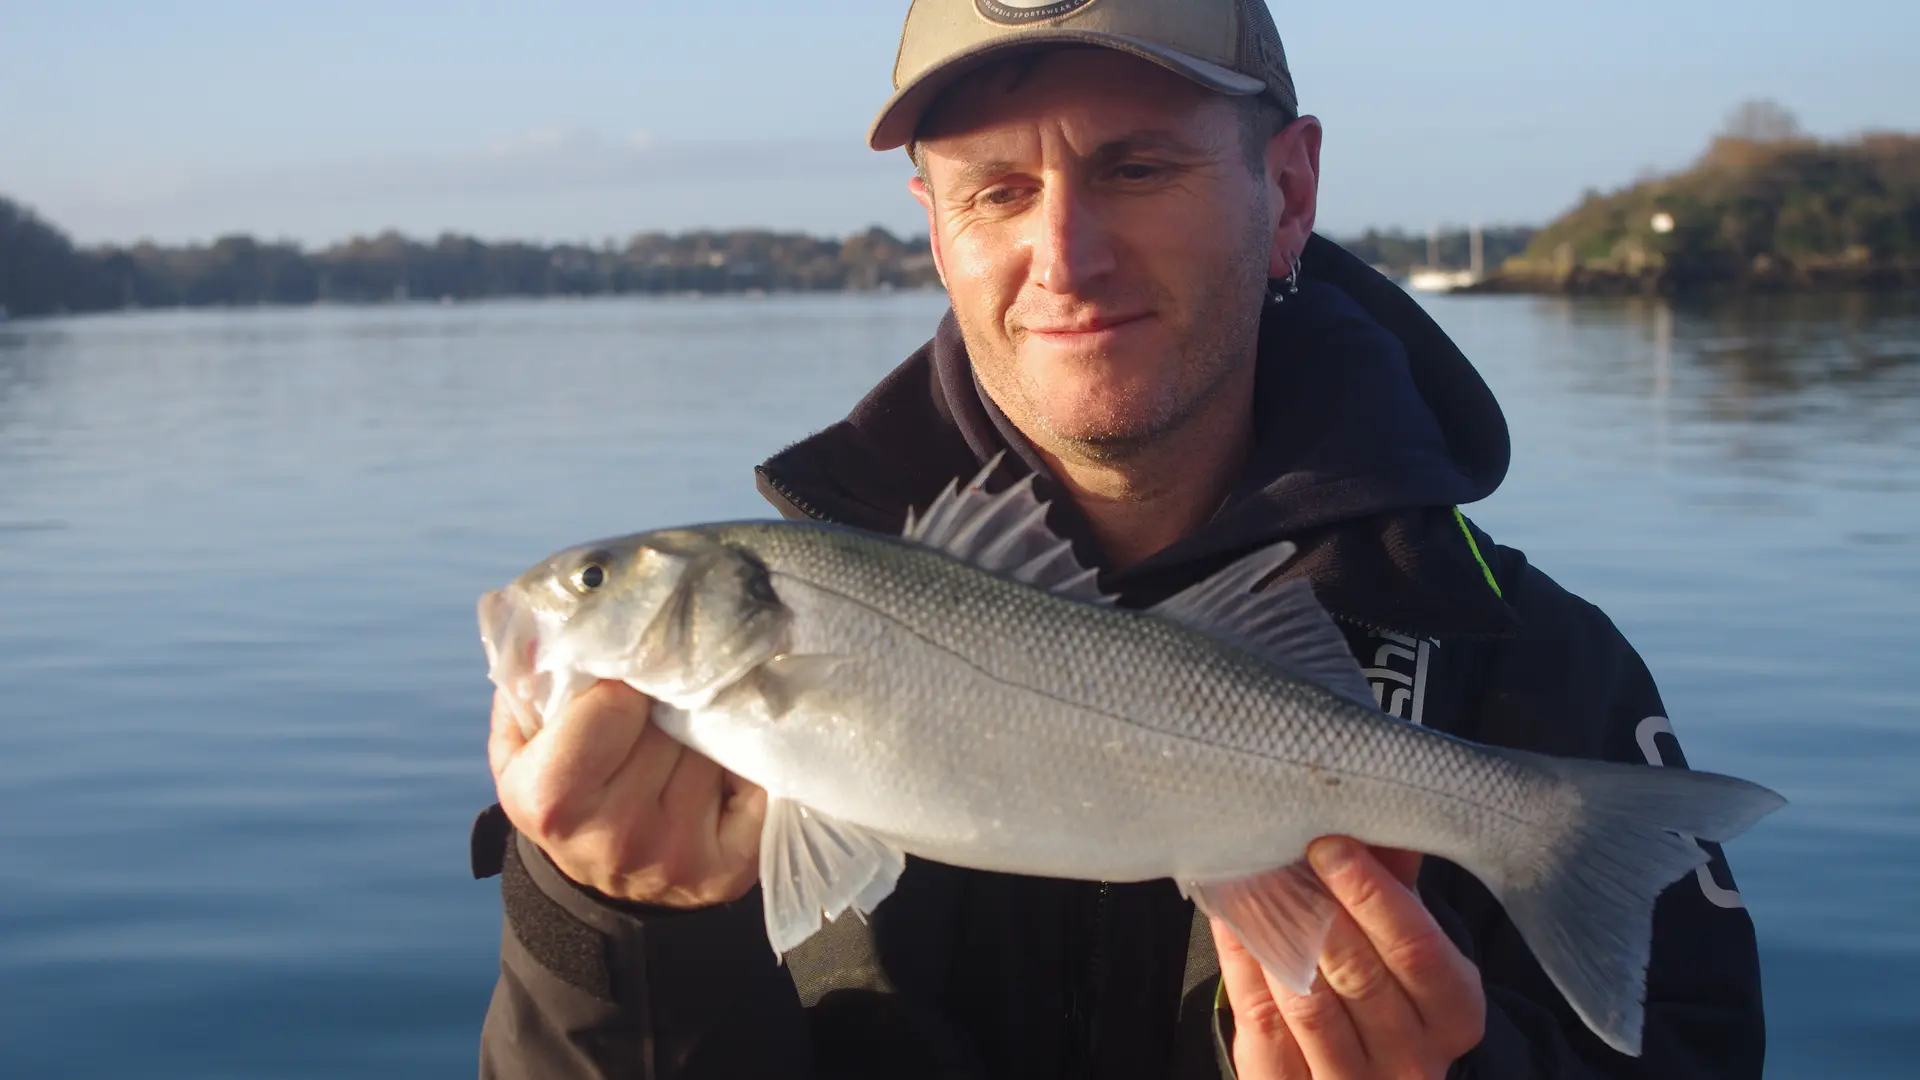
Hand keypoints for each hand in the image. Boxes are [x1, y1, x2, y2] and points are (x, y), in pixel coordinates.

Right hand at [488, 680, 765, 906]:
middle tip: (661, 709)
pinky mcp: (732, 868)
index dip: (624, 682)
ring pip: (714, 743)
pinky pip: (755, 777)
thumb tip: (555, 626)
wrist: (608, 889)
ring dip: (707, 729)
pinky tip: (720, 765)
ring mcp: (679, 854)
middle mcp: (617, 835)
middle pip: (672, 720)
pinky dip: (742, 762)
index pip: (615, 701)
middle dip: (670, 703)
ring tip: (686, 739)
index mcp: (554, 800)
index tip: (627, 683)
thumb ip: (529, 686)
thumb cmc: (565, 797)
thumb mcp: (523, 749)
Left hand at [1214, 838, 1484, 1078]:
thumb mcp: (1405, 947)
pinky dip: (1243, 963)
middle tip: (1282, 854)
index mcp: (1452, 1014)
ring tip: (1250, 877)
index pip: (1417, 948)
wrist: (1358, 1077)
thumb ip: (1398, 888)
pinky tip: (1229, 919)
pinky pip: (1263, 1022)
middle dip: (1317, 908)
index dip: (1373, 894)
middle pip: (1360, 975)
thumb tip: (1381, 827)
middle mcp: (1412, 1059)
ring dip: (1274, 934)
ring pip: (1308, 1003)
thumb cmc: (1386, 994)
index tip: (1329, 845)